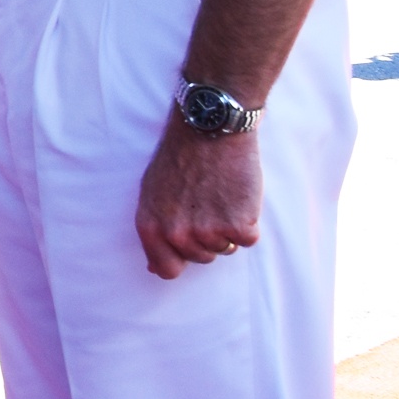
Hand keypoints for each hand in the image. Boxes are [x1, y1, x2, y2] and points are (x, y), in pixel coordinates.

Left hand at [135, 118, 261, 278]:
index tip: (188, 237)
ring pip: (225, 249)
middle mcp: (177, 234)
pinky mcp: (238, 225)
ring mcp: (208, 232)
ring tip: (219, 195)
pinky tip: (236, 195)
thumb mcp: (152, 192)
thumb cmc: (179, 157)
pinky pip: (248, 240)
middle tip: (205, 201)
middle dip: (205, 235)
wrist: (208, 129)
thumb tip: (156, 268)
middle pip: (200, 258)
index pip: (166, 269)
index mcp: (151, 227)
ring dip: (227, 228)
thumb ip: (155, 231)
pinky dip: (248, 221)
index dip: (180, 257)